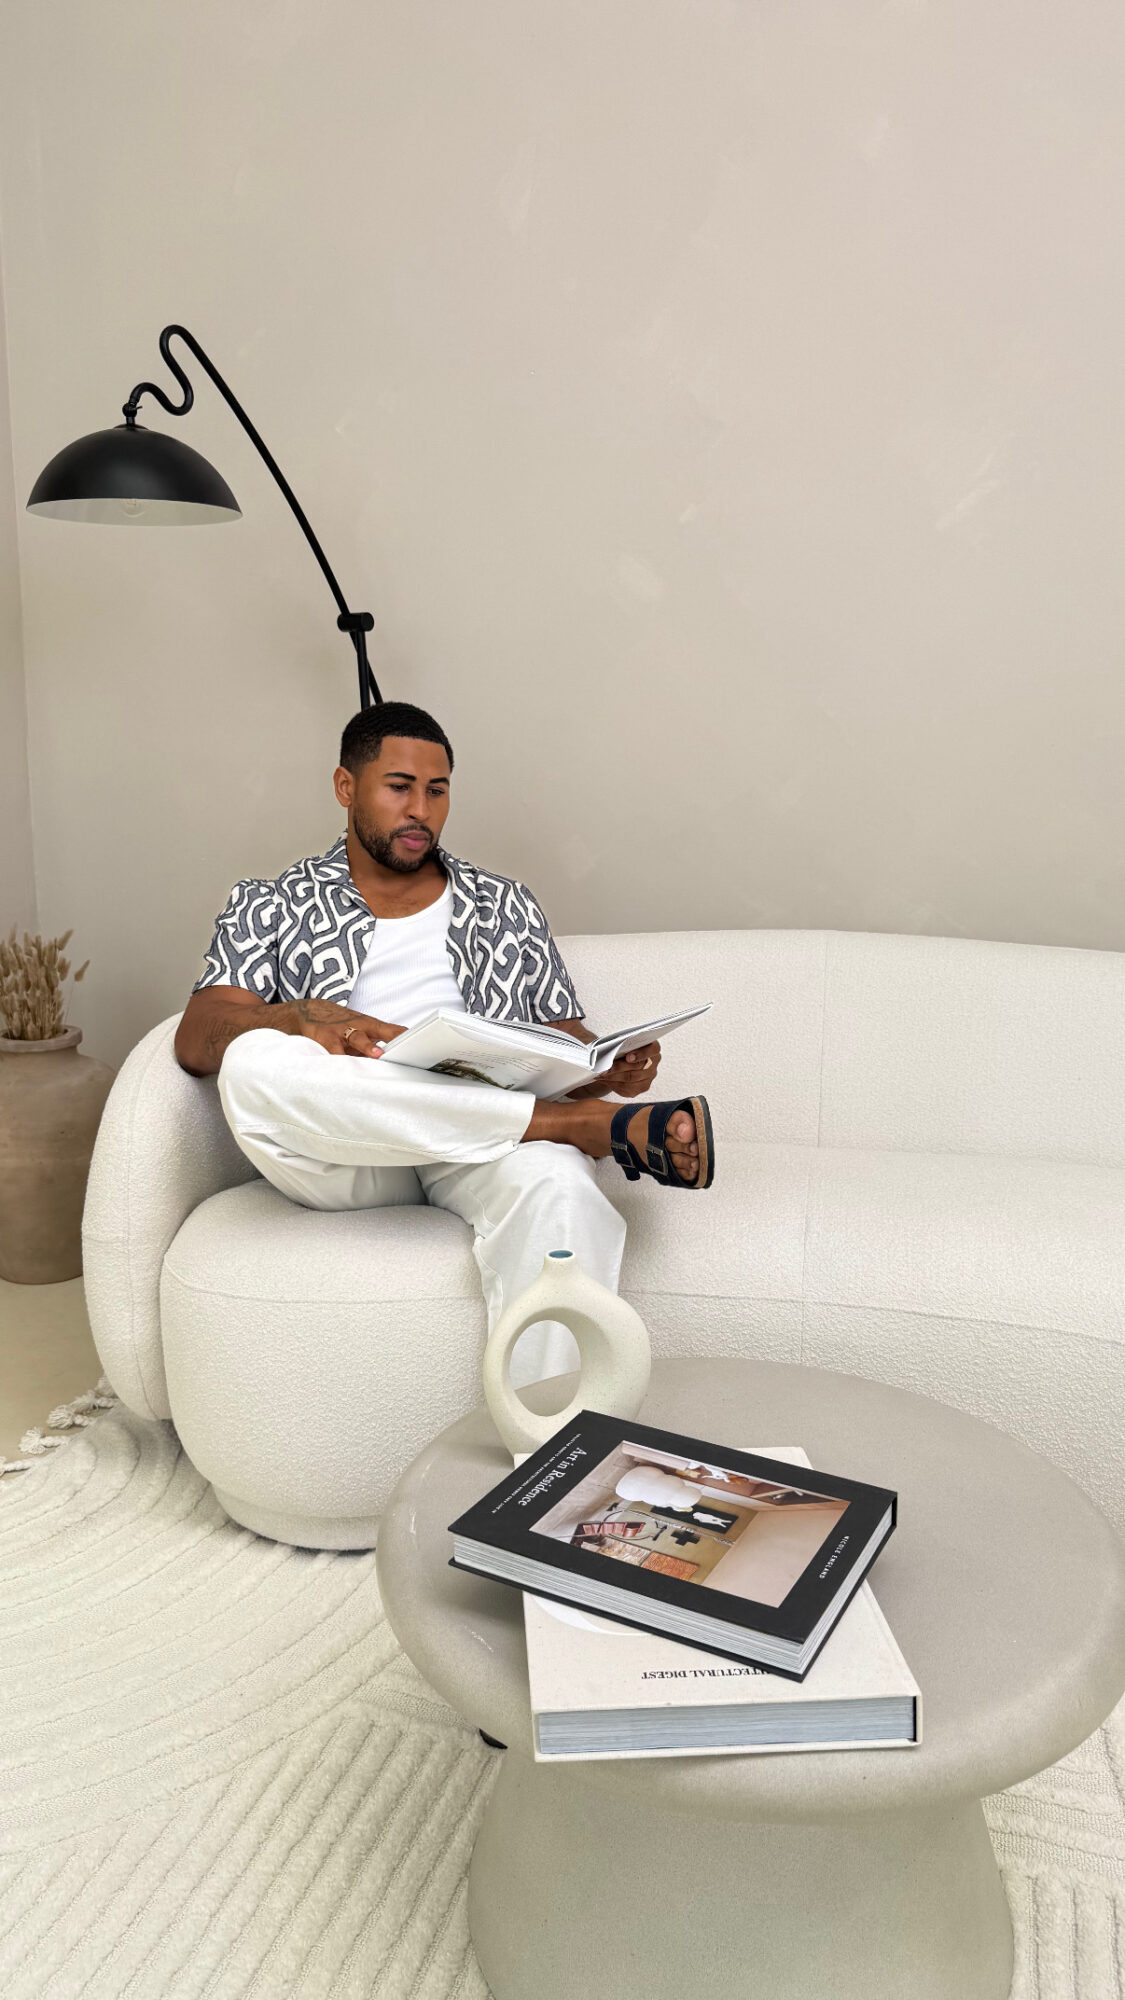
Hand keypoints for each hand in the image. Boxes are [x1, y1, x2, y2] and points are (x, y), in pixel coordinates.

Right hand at [284, 997, 405, 1057]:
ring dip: (368, 1046)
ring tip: (376, 1054)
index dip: (406, 1036)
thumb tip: (398, 1061)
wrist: (309, 1010)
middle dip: (393, 1037)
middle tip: (405, 1046)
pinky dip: (339, 1059)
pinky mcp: (325, 1039)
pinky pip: (333, 1051)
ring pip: (357, 1037)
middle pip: (379, 1030)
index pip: (393, 1030)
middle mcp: (358, 1026)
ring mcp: (342, 1031)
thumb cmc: (341, 1024)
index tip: (421, 1044)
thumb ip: (377, 1043)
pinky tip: (345, 1068)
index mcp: (370, 1025)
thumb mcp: (361, 1030)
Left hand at [567, 1040, 660, 1099]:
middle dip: (619, 1068)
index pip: (653, 1049)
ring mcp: (649, 1077)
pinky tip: (604, 1080)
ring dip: (614, 1077)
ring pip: (632, 1079)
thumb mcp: (620, 1043)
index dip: (642, 1053)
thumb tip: (606, 1053)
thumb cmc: (620, 1048)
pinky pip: (628, 1088)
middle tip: (604, 1069)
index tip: (628, 1057)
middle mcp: (654, 1063)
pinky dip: (614, 1084)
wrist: (619, 1058)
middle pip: (639, 1067)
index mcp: (652, 1048)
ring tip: (600, 1074)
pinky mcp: (642, 1087)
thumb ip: (619, 1045)